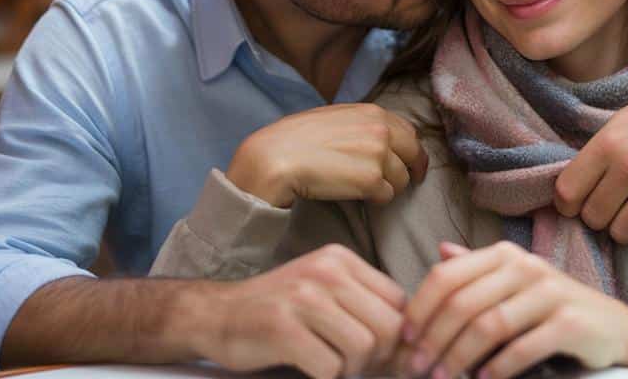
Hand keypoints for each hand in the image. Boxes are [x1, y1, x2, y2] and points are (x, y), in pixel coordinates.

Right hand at [179, 244, 406, 378]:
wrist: (215, 315)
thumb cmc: (278, 311)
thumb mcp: (324, 291)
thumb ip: (364, 306)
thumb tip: (413, 344)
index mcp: (340, 260)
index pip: (399, 300)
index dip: (397, 334)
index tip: (379, 352)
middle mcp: (325, 272)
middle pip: (388, 327)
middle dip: (378, 357)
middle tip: (355, 365)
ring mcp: (302, 299)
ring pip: (363, 348)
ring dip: (352, 370)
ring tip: (332, 366)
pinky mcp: (282, 329)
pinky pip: (330, 368)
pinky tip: (311, 369)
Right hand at [227, 103, 427, 207]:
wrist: (276, 158)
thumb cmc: (295, 139)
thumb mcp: (333, 117)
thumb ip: (360, 124)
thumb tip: (378, 136)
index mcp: (372, 112)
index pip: (409, 131)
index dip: (411, 149)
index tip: (409, 162)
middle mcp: (381, 130)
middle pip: (414, 154)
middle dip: (412, 169)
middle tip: (406, 182)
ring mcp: (379, 155)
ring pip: (401, 180)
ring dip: (387, 187)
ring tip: (364, 189)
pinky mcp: (371, 181)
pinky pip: (386, 196)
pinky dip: (375, 200)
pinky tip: (355, 195)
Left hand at [401, 242, 627, 378]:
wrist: (611, 328)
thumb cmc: (552, 307)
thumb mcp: (514, 283)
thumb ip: (477, 270)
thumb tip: (440, 251)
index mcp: (504, 256)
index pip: (447, 277)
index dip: (420, 309)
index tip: (405, 340)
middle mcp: (525, 266)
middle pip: (463, 303)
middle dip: (434, 340)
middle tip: (416, 368)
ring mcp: (550, 293)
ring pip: (488, 325)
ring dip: (459, 357)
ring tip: (443, 378)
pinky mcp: (570, 322)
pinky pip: (522, 347)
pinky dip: (497, 368)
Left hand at [554, 66, 627, 251]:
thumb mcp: (617, 125)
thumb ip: (594, 158)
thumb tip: (568, 197)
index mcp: (608, 144)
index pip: (567, 192)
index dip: (566, 204)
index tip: (575, 204)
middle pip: (593, 217)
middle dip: (597, 216)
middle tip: (609, 205)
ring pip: (622, 233)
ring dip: (623, 228)